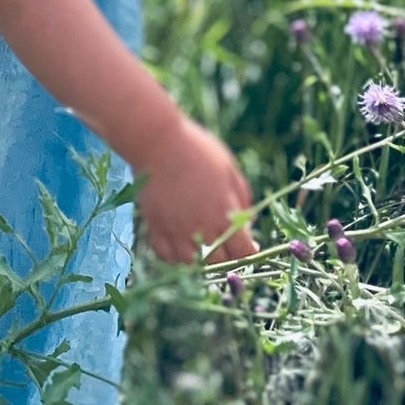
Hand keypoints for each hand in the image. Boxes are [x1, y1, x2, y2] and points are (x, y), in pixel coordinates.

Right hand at [135, 116, 257, 265]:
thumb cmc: (198, 150)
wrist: (158, 141)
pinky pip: (165, 254)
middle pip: (218, 261)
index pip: (243, 251)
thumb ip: (242, 198)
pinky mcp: (155, 225)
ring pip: (191, 263)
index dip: (249, 252)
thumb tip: (249, 221)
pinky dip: (173, 255)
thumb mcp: (230, 169)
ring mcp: (176, 229)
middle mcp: (201, 227)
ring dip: (199, 258)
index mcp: (224, 214)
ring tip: (201, 245)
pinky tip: (179, 244)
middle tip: (224, 243)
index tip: (248, 245)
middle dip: (226, 255)